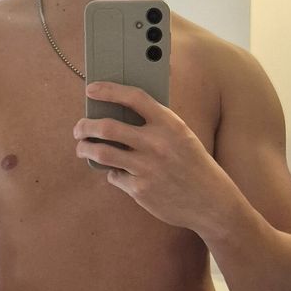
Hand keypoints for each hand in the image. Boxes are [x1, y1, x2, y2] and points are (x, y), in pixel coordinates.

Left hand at [74, 80, 231, 230]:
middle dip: (85, 125)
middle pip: (107, 127)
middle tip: (79, 128)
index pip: (134, 97)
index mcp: (170, 124)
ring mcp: (147, 167)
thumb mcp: (182, 136)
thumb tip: (118, 113)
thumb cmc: (193, 164)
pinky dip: (112, 172)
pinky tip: (116, 171)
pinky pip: (114, 176)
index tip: (91, 89)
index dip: (109, 90)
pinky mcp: (140, 189)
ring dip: (85, 148)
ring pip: (101, 152)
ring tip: (82, 147)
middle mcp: (157, 143)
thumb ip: (156, 124)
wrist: (211, 202)